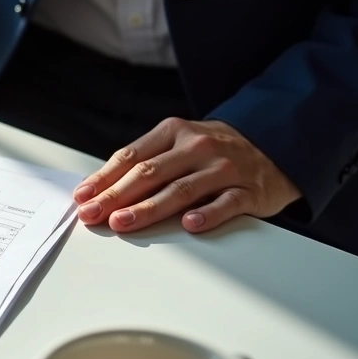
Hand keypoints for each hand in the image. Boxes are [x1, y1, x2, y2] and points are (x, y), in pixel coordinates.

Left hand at [73, 117, 301, 233]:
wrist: (275, 146)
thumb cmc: (214, 151)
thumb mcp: (178, 144)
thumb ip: (145, 162)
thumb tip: (99, 188)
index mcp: (174, 132)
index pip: (131, 157)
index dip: (104, 178)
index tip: (82, 197)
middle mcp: (197, 147)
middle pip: (150, 173)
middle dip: (116, 196)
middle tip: (93, 214)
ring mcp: (224, 168)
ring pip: (181, 189)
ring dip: (149, 208)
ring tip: (124, 222)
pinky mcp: (248, 190)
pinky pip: (225, 203)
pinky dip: (207, 214)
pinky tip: (189, 226)